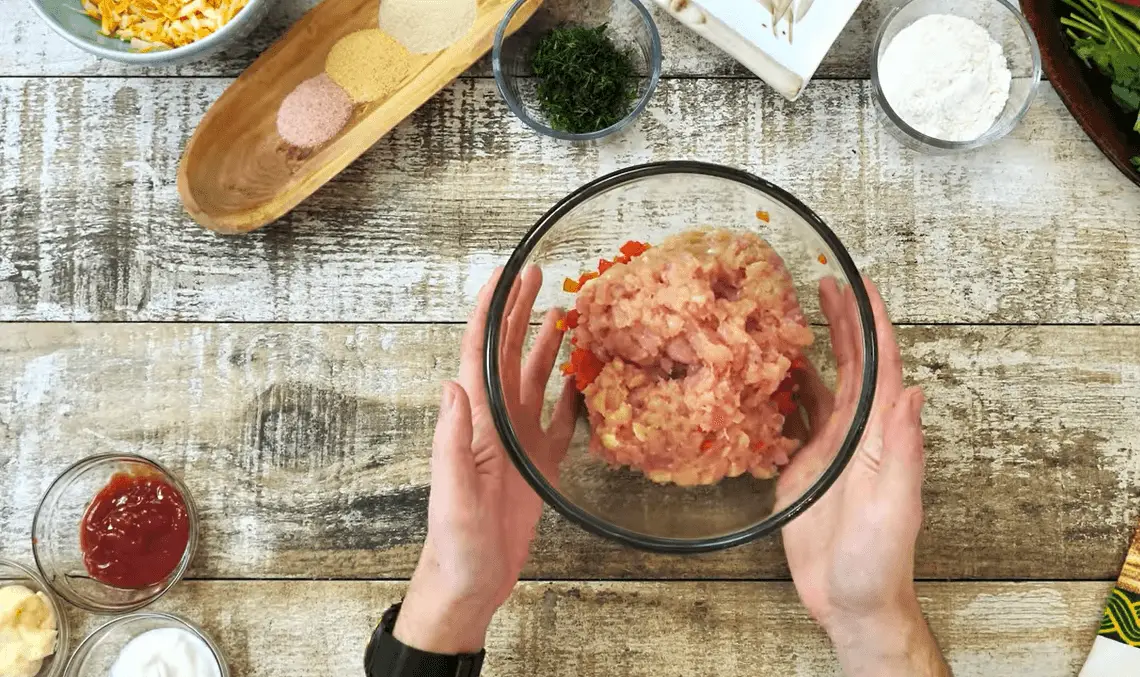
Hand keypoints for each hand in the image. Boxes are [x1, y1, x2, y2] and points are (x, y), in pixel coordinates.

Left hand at [394, 266, 576, 653]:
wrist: (471, 580)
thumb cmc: (455, 540)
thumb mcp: (451, 491)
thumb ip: (451, 439)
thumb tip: (453, 384)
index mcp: (476, 421)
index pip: (481, 353)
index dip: (490, 312)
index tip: (504, 275)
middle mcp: (497, 422)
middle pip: (510, 353)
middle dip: (521, 312)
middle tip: (539, 274)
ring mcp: (520, 441)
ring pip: (537, 379)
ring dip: (550, 344)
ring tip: (569, 311)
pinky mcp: (541, 463)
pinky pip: (562, 420)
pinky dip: (574, 394)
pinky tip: (587, 375)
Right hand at [776, 278, 949, 676]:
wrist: (851, 601)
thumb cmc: (879, 560)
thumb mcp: (896, 505)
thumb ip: (904, 451)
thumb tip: (914, 393)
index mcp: (882, 436)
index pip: (882, 367)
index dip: (874, 324)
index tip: (863, 285)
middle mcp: (858, 434)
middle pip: (853, 364)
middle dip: (843, 321)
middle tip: (825, 282)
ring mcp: (830, 449)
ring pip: (824, 384)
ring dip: (813, 347)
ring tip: (793, 314)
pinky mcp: (803, 467)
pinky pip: (794, 418)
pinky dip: (784, 390)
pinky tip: (770, 373)